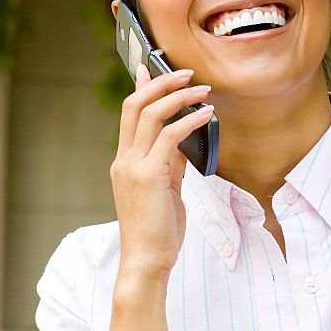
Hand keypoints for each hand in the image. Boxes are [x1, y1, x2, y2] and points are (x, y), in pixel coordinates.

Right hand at [111, 62, 213, 281]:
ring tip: (202, 90)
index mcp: (124, 163)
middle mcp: (124, 160)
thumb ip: (169, 165)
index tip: (150, 68)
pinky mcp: (150, 176)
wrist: (145, 262)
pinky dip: (190, 121)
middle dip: (161, 83)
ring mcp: (134, 167)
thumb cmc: (157, 233)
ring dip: (179, 97)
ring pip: (151, 115)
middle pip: (135, 105)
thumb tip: (183, 142)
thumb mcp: (164, 192)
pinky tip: (206, 116)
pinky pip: (170, 137)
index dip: (141, 88)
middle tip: (186, 74)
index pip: (129, 115)